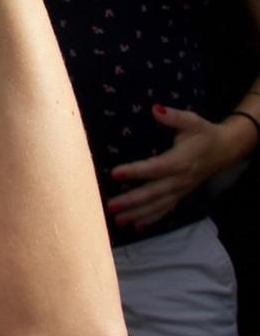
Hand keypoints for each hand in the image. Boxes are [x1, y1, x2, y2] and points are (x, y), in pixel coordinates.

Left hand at [107, 105, 241, 229]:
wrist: (225, 150)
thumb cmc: (204, 133)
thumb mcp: (191, 121)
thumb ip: (173, 117)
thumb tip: (155, 109)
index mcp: (180, 161)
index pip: (154, 168)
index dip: (135, 171)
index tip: (114, 173)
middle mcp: (179, 180)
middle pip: (153, 193)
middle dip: (132, 201)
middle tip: (110, 205)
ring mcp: (180, 190)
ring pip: (158, 206)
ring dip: (138, 214)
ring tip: (118, 220)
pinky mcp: (181, 195)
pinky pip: (166, 210)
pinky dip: (151, 219)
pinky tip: (137, 227)